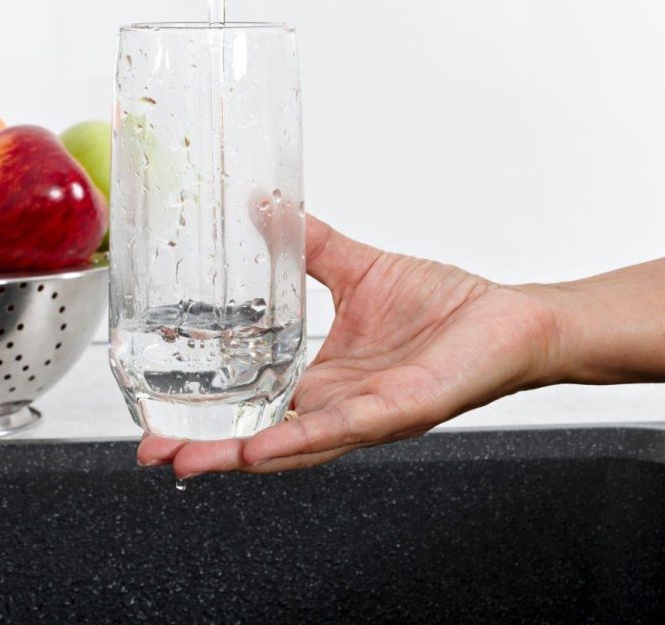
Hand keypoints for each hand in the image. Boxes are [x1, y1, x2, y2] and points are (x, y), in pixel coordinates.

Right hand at [136, 215, 561, 478]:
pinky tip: (259, 449)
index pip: (254, 400)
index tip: (158, 412)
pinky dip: (297, 440)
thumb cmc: (448, 308)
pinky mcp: (399, 411)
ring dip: (236, 455)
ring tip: (187, 460)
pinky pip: (341, 429)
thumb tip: (261, 203)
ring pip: (291, 443)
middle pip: (261, 434)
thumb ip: (307, 242)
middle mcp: (339, 405)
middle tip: (152, 451)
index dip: (208, 409)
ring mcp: (366, 414)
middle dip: (206, 448)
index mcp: (325, 377)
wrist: (512, 320)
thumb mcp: (357, 268)